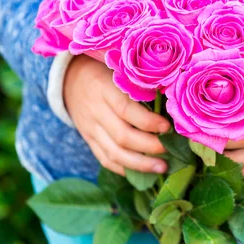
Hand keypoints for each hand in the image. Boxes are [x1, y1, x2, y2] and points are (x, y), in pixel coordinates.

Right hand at [64, 55, 170, 175]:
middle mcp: (96, 111)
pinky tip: (142, 172)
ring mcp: (90, 129)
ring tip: (162, 167)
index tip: (167, 127)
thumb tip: (172, 102)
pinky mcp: (88, 140)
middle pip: (122, 136)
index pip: (126, 109)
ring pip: (113, 153)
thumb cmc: (107, 71)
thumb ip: (140, 84)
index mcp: (105, 89)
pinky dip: (124, 168)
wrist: (71, 79)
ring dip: (140, 164)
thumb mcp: (120, 70)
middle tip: (169, 150)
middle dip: (149, 146)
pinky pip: (104, 159)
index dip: (148, 121)